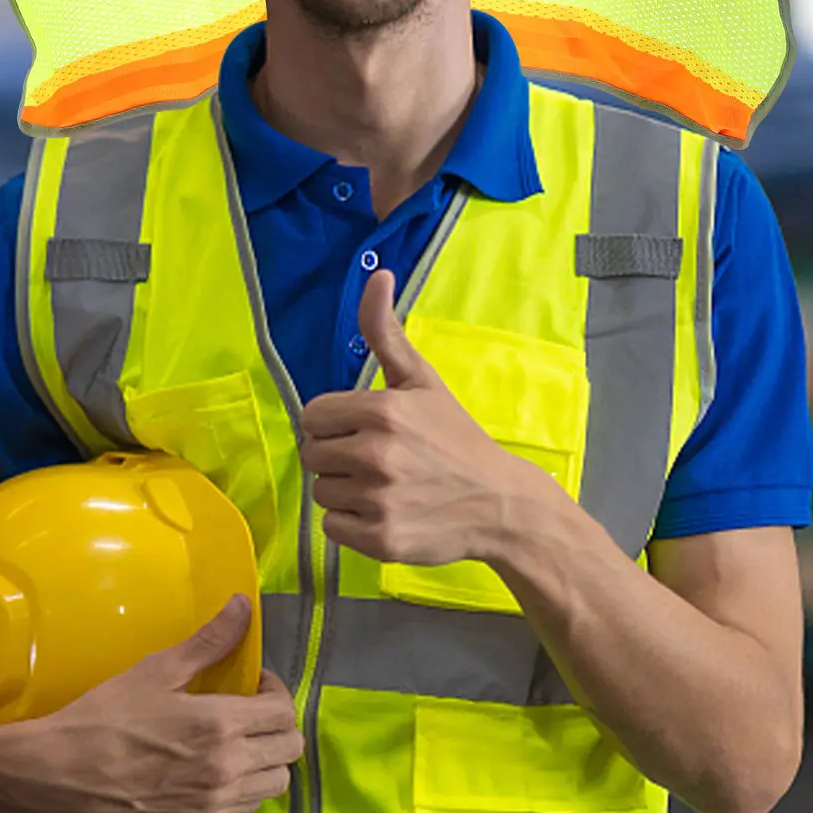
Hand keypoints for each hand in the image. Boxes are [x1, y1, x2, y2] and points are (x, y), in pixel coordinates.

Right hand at [20, 595, 301, 812]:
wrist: (61, 774)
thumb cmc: (107, 716)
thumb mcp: (157, 671)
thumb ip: (209, 642)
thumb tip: (243, 606)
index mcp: (220, 726)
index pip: (283, 712)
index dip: (276, 690)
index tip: (254, 681)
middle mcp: (227, 771)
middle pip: (289, 751)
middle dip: (277, 724)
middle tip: (249, 708)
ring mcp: (214, 806)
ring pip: (274, 784)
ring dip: (266, 758)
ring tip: (236, 739)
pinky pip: (245, 808)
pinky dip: (244, 787)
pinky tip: (215, 767)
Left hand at [300, 271, 540, 565]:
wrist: (499, 503)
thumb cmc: (454, 436)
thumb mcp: (420, 379)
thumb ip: (384, 330)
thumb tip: (377, 273)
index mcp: (379, 410)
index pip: (313, 416)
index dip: (333, 423)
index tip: (362, 429)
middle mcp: (374, 454)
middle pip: (313, 454)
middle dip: (337, 456)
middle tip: (376, 459)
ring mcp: (377, 499)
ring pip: (321, 492)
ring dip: (344, 490)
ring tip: (383, 485)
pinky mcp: (380, 539)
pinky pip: (333, 528)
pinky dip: (352, 524)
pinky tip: (384, 511)